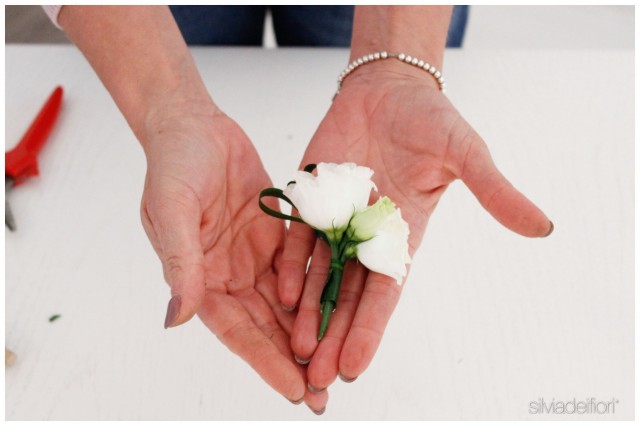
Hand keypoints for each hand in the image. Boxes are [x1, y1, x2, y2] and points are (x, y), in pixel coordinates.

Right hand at [139, 99, 327, 409]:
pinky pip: (303, 266)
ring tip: (336, 361)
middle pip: (266, 325)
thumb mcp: (172, 210)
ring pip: (289, 302)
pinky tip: (342, 308)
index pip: (236, 329)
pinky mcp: (277, 233)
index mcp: (201, 277)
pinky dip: (320, 289)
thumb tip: (177, 318)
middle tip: (322, 394)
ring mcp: (256, 255)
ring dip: (310, 332)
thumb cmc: (173, 164)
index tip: (293, 388)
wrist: (194, 125)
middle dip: (293, 359)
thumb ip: (180, 262)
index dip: (264, 360)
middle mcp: (231, 273)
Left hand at [278, 65, 552, 391]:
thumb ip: (495, 192)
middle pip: (348, 294)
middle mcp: (366, 236)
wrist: (389, 90)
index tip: (354, 366)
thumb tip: (543, 226)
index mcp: (403, 236)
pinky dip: (290, 264)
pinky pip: (297, 237)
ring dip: (308, 311)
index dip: (370, 330)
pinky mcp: (311, 198)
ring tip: (296, 348)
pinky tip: (282, 293)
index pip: (385, 293)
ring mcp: (335, 219)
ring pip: (319, 274)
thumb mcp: (467, 156)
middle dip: (333, 334)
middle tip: (315, 376)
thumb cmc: (431, 123)